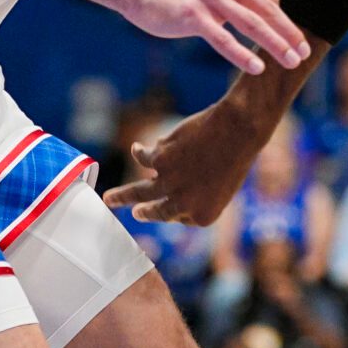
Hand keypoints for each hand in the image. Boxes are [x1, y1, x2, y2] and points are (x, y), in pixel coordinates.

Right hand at [107, 100, 271, 226]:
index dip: (177, 206)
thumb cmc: (235, 156)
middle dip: (143, 213)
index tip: (172, 203)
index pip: (181, 217)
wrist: (239, 131)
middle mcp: (183, 205)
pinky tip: (136, 148)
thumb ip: (196, 192)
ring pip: (138, 192)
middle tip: (134, 214)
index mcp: (202, 217)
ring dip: (122, 196)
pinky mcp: (160, 160)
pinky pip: (143, 158)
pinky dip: (139, 152)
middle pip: (155, 212)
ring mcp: (169, 184)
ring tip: (108, 199)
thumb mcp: (221, 185)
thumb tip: (162, 183)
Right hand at [113, 0, 306, 75]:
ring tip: (291, 62)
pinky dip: (241, 54)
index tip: (291, 38)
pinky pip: (222, 38)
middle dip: (289, 33)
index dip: (281, 17)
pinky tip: (258, 67)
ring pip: (250, 23)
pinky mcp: (191, 14)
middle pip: (266, 8)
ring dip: (275, 45)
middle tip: (305, 53)